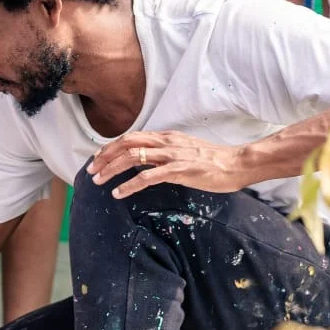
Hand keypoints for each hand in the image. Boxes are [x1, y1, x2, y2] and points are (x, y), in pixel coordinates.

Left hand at [85, 131, 247, 199]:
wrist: (238, 163)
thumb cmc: (213, 160)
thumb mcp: (184, 150)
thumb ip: (164, 153)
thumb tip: (146, 161)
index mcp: (166, 137)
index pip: (130, 137)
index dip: (110, 147)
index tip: (97, 158)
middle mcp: (165, 142)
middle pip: (125, 144)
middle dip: (104, 157)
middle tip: (90, 171)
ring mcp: (172, 155)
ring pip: (132, 158)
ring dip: (111, 169)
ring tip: (98, 181)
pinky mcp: (179, 170)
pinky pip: (147, 177)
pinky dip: (129, 185)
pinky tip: (118, 193)